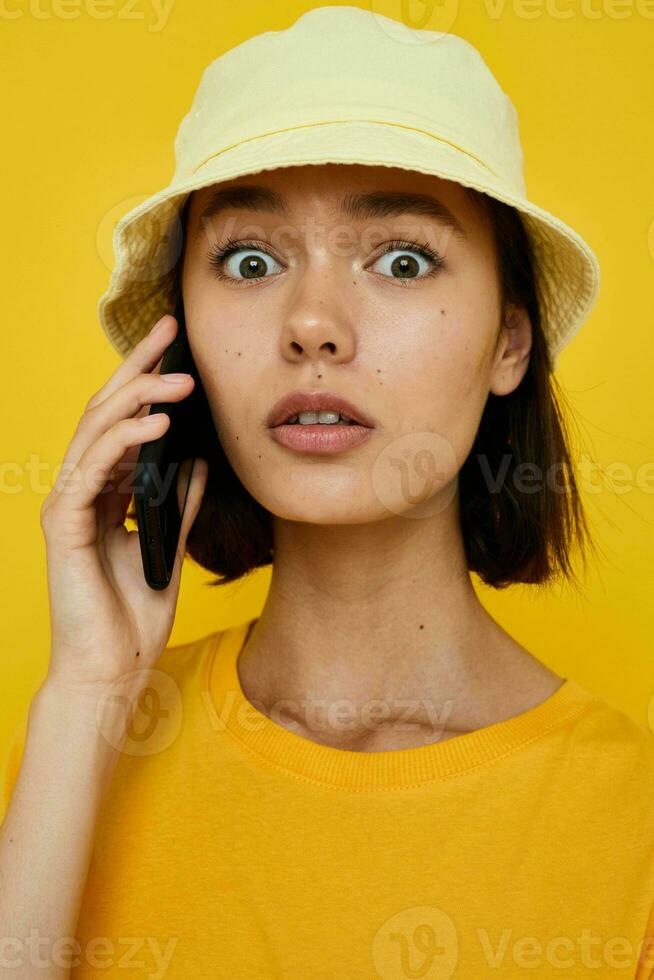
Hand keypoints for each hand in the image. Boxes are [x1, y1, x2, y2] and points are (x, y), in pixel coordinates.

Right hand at [38, 313, 208, 703]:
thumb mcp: (169, 545)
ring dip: (138, 397)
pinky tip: (159, 425)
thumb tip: (198, 460)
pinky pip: (93, 468)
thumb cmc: (135, 615)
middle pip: (105, 411)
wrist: (113, 670)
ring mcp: (69, 504)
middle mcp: (82, 490)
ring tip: (181, 380)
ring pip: (96, 430)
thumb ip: (178, 502)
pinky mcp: (65, 523)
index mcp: (104, 493)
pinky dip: (125, 441)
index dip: (146, 382)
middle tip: (170, 329)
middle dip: (137, 367)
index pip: (123, 422)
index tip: (178, 348)